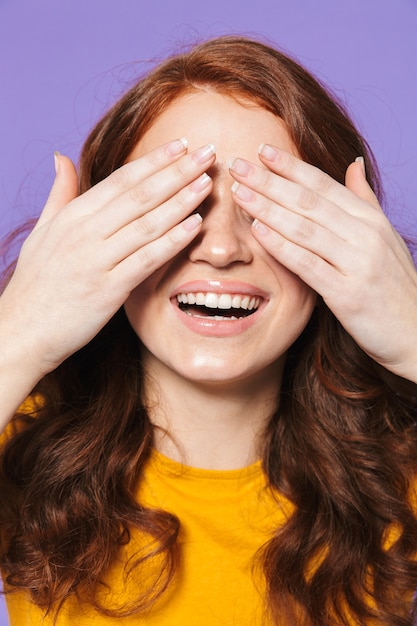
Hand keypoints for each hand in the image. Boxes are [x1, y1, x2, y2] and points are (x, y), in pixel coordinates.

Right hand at [0, 139, 214, 378]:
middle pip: (140, 195)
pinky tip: (195, 226)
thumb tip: (62, 157)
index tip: (182, 144)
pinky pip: (146, 260)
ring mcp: (96, 261)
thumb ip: (59, 193)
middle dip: (177, 172)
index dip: (155, 160)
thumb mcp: (43, 230)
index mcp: (73, 216)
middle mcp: (84, 233)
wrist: (23, 330)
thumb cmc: (36, 282)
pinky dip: (172, 241)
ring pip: (147, 224)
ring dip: (181, 201)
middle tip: (208, 154)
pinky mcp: (107, 290)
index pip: (121, 180)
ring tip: (207, 183)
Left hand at [230, 146, 416, 382]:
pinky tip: (257, 231)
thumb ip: (364, 200)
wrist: (416, 331)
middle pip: (309, 201)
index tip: (262, 151)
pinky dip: (281, 246)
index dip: (291, 167)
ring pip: (305, 228)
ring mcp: (357, 263)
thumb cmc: (395, 285)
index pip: (324, 185)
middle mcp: (365, 235)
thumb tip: (352, 164)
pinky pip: (308, 264)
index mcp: (371, 219)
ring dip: (268, 208)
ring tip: (240, 193)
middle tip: (238, 165)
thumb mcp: (384, 236)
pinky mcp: (347, 294)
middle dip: (270, 181)